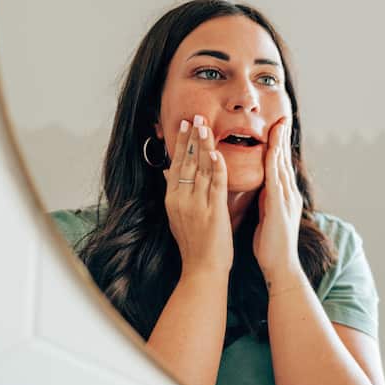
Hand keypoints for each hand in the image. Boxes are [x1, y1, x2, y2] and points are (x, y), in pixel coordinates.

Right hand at [163, 114, 231, 277]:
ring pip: (199, 170)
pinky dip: (216, 168)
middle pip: (186, 162)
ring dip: (203, 146)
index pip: (176, 165)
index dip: (181, 144)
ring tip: (205, 126)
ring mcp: (196, 205)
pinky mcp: (213, 212)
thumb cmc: (195, 244)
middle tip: (195, 116)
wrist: (202, 269)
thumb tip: (167, 171)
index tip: (185, 125)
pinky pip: (214, 186)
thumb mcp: (178, 215)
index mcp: (173, 200)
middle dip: (191, 138)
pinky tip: (217, 153)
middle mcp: (182, 200)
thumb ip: (174, 191)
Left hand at [254, 117, 304, 287]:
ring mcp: (286, 198)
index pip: (279, 165)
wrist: (281, 265)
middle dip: (283, 138)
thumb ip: (265, 200)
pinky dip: (273, 163)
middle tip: (281, 117)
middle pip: (284, 159)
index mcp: (282, 195)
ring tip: (279, 125)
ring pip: (282, 165)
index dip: (278, 146)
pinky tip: (271, 150)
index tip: (276, 128)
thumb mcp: (267, 216)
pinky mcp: (280, 206)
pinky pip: (275, 179)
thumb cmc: (271, 245)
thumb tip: (261, 188)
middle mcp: (287, 193)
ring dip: (280, 144)